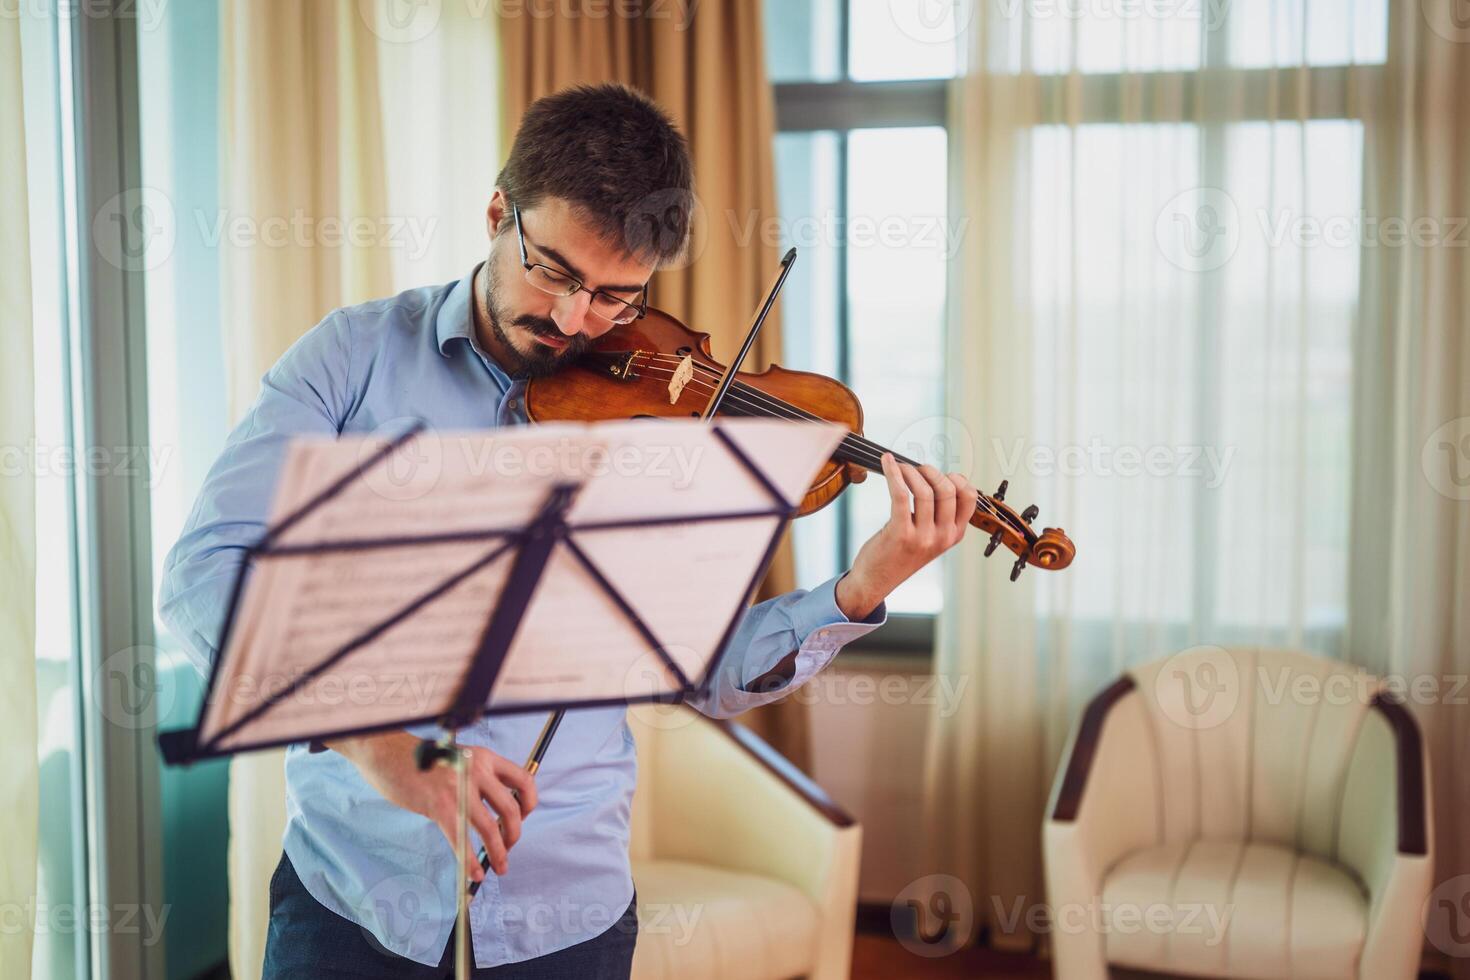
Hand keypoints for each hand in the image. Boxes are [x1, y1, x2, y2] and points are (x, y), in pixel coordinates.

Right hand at [325, 731, 536, 879]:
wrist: (386, 753)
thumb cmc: (423, 763)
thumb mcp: (460, 760)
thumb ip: (480, 779)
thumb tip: (500, 814)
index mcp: (485, 757)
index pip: (524, 780)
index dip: (529, 804)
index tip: (521, 819)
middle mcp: (476, 770)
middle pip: (511, 810)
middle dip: (513, 836)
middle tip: (507, 849)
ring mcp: (458, 788)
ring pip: (490, 828)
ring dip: (498, 853)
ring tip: (499, 867)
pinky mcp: (439, 806)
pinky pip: (461, 840)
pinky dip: (470, 861)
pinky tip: (474, 873)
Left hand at [835, 453, 977, 619]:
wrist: (875, 581)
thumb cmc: (899, 554)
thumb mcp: (930, 539)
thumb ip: (938, 516)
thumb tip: (936, 478)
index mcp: (954, 535)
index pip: (969, 497)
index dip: (957, 478)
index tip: (940, 474)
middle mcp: (943, 537)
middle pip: (947, 489)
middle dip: (930, 471)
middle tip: (916, 469)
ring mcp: (923, 537)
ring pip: (925, 490)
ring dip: (910, 472)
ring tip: (900, 468)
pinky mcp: (900, 533)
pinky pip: (901, 494)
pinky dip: (894, 473)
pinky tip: (887, 462)